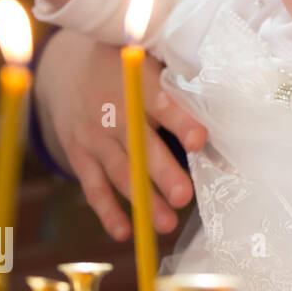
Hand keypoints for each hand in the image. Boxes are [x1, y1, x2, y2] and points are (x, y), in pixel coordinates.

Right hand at [32, 27, 207, 239]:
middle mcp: (113, 112)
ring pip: (119, 172)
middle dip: (161, 173)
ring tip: (165, 224)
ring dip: (142, 200)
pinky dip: (107, 211)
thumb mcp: (147, 57)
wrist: (63, 67)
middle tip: (185, 197)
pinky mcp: (80, 155)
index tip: (200, 141)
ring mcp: (93, 136)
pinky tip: (124, 232)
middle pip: (140, 146)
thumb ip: (178, 75)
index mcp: (138, 84)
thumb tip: (228, 96)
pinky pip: (93, 187)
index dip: (181, 122)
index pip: (163, 104)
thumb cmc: (126, 65)